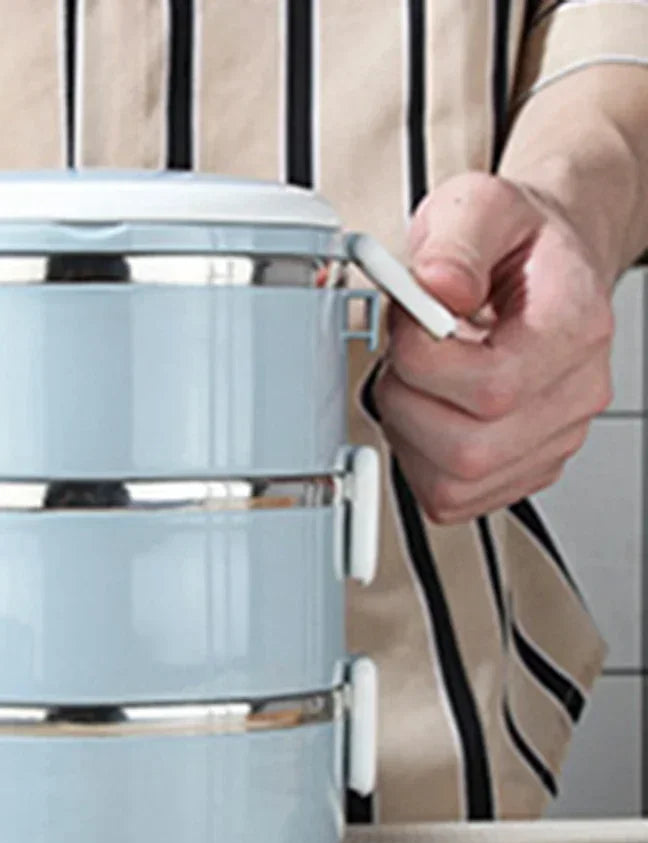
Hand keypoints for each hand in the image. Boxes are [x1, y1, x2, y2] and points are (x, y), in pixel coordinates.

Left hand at [374, 172, 613, 524]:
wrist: (542, 264)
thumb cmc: (515, 244)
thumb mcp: (479, 207)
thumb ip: (456, 240)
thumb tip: (436, 287)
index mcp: (573, 328)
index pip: (495, 386)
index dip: (425, 362)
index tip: (409, 322)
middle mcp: (573, 396)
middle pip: (470, 450)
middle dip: (408, 402)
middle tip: (404, 356)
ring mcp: (550, 440)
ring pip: (455, 484)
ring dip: (408, 434)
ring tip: (417, 382)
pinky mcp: (520, 467)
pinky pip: (450, 498)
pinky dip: (418, 461)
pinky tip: (427, 413)